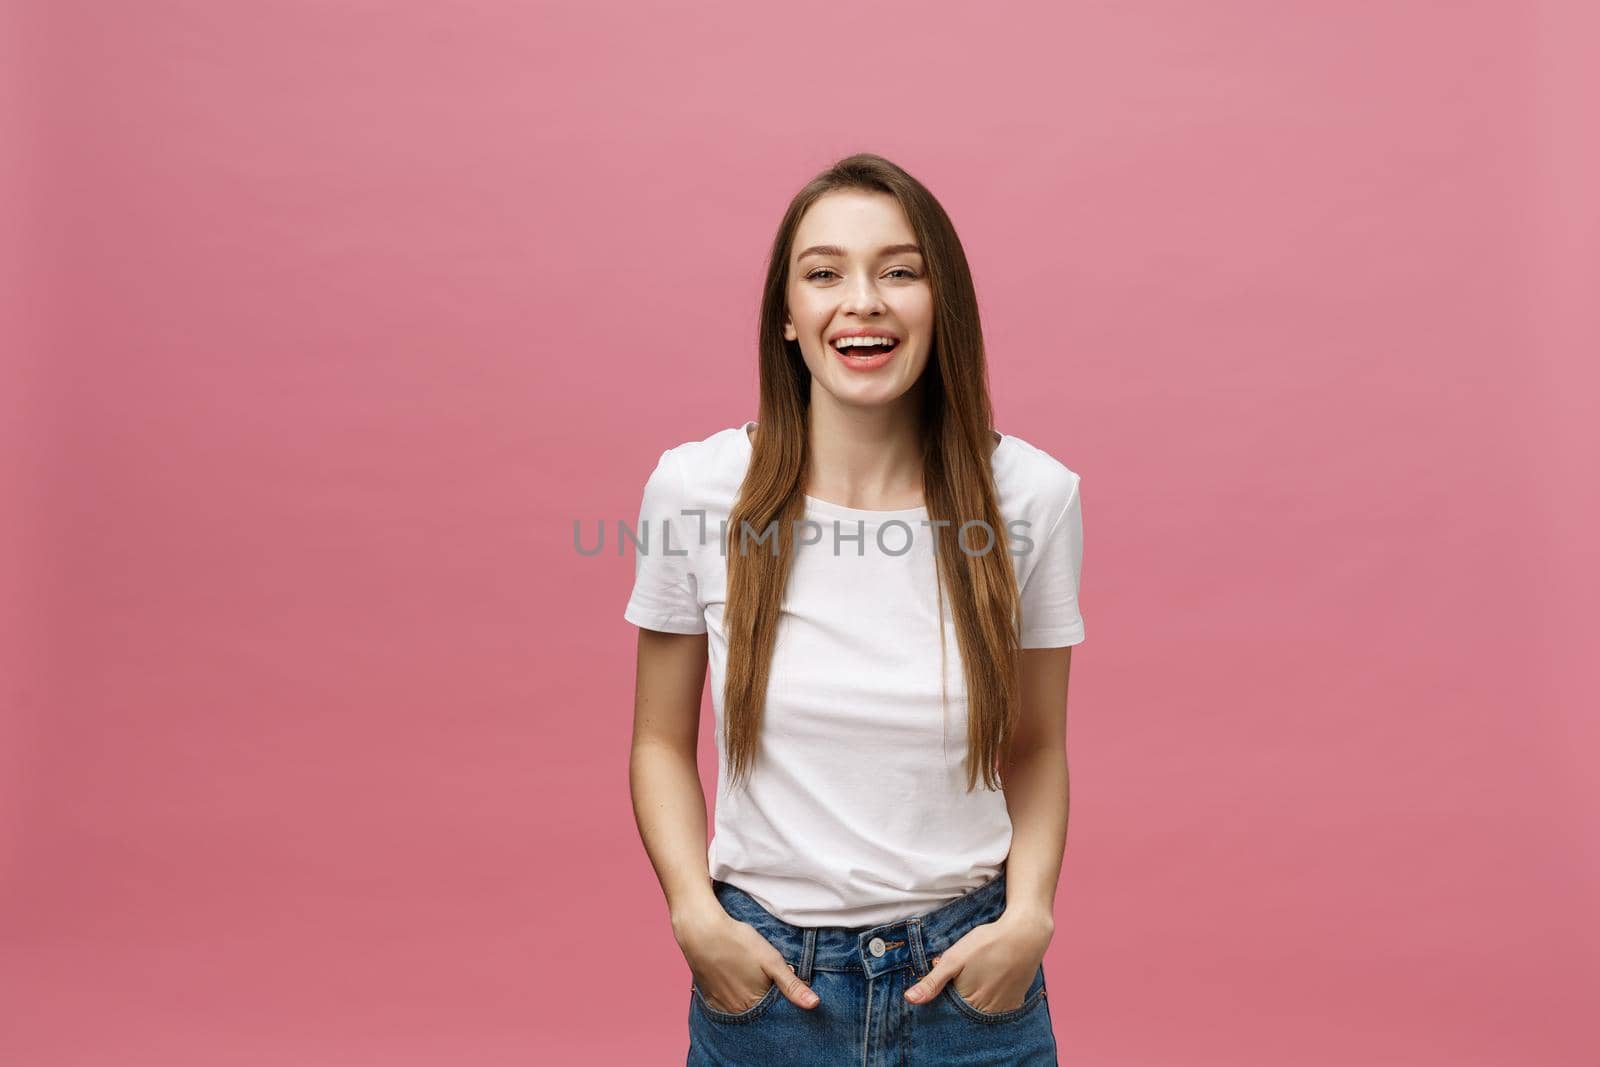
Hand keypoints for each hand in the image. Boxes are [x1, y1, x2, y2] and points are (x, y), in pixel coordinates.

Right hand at [675, 906, 820, 1011]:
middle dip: (766, 1006)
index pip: (775, 1015)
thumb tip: (815, 1005)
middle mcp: (736, 1011)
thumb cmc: (738, 941)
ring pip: (741, 1012)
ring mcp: (720, 1006)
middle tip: (765, 983)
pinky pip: (725, 1007)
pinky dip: (733, 1000)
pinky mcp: (708, 997)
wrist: (701, 930)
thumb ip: (792, 985)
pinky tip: (736, 985)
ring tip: (751, 984)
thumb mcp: (771, 960)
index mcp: (754, 1004)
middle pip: (757, 1015)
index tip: (784, 992)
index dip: (782, 1004)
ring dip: (749, 1004)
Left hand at [902, 909, 1053, 1012]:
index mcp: (968, 1003)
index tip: (945, 979)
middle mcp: (986, 1012)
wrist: (1025, 934)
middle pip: (964, 1011)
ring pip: (980, 1010)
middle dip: (957, 996)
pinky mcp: (1015, 1002)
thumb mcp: (955, 958)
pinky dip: (991, 998)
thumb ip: (933, 982)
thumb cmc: (987, 943)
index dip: (942, 994)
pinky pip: (998, 1008)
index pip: (947, 1010)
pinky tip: (991, 980)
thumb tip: (909, 1000)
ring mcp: (1003, 1009)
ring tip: (978, 974)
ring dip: (974, 999)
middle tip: (963, 972)